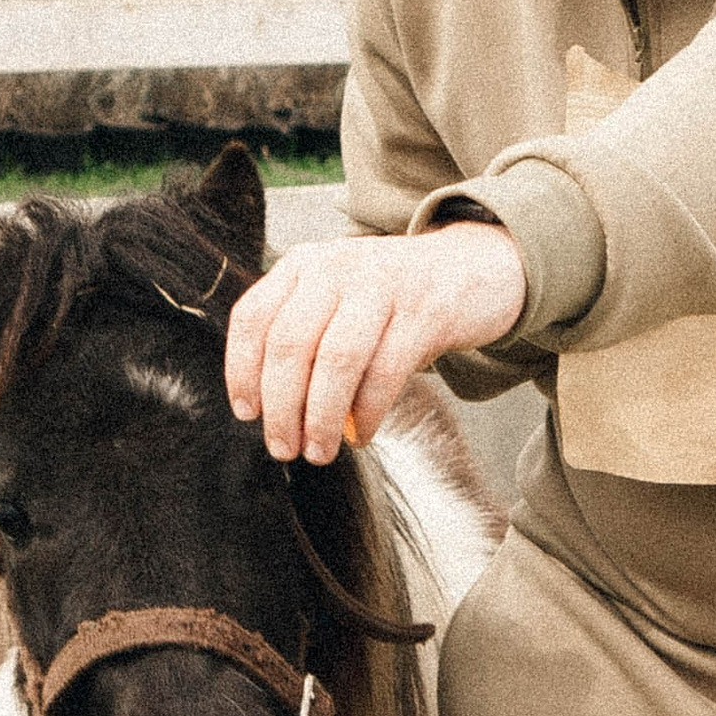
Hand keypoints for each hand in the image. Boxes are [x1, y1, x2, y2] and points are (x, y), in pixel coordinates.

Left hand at [225, 223, 527, 464]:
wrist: (474, 267)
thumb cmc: (394, 297)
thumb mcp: (339, 296)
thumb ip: (304, 334)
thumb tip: (269, 409)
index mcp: (306, 264)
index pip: (253, 316)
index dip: (241, 370)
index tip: (247, 412)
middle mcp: (338, 267)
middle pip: (290, 344)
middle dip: (281, 407)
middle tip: (282, 447)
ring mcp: (383, 285)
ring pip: (336, 361)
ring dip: (320, 417)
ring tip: (318, 452)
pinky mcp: (424, 311)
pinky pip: (385, 372)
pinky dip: (367, 413)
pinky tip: (361, 435)